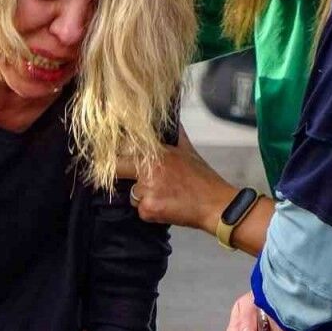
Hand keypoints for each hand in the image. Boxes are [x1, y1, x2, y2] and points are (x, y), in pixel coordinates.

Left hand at [120, 126, 236, 231]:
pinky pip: (140, 211)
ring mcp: (148, 190)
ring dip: (143, 197)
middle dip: (119, 173)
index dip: (117, 152)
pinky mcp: (149, 209)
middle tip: (135, 179)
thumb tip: (170, 118)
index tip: (116, 155)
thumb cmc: (203, 180)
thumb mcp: (188, 150)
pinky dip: (151, 212)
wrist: (216, 205)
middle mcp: (149, 169)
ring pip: (131, 194)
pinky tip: (168, 207)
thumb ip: (174, 134)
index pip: (123, 147)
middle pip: (116, 168)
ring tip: (165, 196)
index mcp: (157, 152)